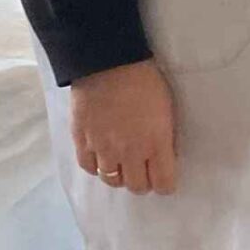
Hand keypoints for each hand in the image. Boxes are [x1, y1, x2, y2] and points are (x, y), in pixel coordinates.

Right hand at [71, 59, 177, 195]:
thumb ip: (165, 138)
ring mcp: (103, 149)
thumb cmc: (145, 80)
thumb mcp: (167, 110)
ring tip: (121, 161)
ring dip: (119, 174)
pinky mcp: (82, 141)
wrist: (108, 62)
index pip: (163, 184)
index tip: (163, 177)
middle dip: (142, 181)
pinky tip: (101, 156)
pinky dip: (96, 166)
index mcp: (156, 144)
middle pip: (137, 187)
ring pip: (112, 181)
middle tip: (142, 169)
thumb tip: (164, 155)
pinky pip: (89, 168)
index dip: (165, 184)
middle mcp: (130, 153)